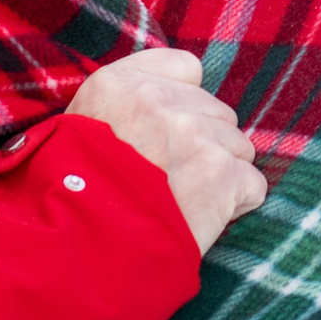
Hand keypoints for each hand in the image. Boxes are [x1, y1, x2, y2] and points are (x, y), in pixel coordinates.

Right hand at [65, 49, 265, 254]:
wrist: (78, 251)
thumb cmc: (68, 201)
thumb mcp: (74, 134)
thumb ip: (121, 110)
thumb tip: (158, 114)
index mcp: (118, 84)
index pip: (187, 68)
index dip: (185, 104)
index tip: (168, 133)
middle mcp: (158, 100)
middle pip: (216, 112)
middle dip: (203, 145)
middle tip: (168, 181)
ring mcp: (194, 134)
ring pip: (238, 147)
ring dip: (218, 176)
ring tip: (180, 204)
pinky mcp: (221, 174)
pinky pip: (252, 185)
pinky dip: (235, 206)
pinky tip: (200, 220)